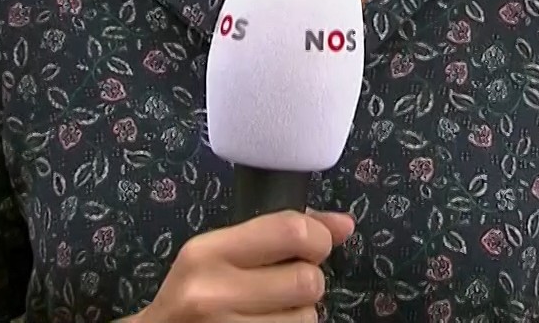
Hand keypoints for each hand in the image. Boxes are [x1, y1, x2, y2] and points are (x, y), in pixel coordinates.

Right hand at [134, 210, 353, 322]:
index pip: (291, 232)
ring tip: (270, 309)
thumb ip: (279, 232)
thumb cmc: (194, 291)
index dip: (317, 238)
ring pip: (308, 317)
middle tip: (285, 283)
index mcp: (207, 253)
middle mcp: (212, 294)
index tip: (311, 246)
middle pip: (307, 280)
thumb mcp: (221, 252)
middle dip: (308, 281)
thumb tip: (344, 225)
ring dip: (300, 313)